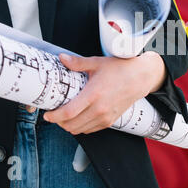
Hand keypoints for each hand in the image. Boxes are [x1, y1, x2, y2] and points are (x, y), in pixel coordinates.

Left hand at [43, 52, 165, 134]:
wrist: (141, 78)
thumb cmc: (121, 69)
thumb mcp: (98, 63)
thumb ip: (78, 63)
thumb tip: (62, 58)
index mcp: (93, 94)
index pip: (68, 113)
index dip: (54, 116)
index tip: (47, 114)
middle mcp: (99, 109)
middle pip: (71, 125)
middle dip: (59, 122)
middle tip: (54, 114)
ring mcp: (105, 117)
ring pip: (80, 130)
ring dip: (69, 126)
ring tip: (65, 116)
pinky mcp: (110, 121)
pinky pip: (90, 130)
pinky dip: (81, 127)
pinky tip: (79, 117)